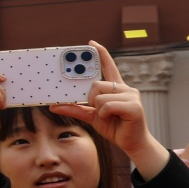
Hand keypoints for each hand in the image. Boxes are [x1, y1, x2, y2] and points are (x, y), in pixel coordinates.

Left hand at [50, 42, 168, 178]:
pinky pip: (107, 105)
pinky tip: (115, 119)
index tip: (91, 43)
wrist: (132, 144)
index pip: (109, 67)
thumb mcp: (91, 116)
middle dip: (92, 99)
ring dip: (99, 110)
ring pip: (100, 96)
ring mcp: (131, 96)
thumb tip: (54, 106)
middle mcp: (125, 88)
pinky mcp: (134, 106)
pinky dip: (105, 114)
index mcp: (116, 88)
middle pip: (96, 84)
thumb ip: (75, 109)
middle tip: (100, 110)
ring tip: (111, 117)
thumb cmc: (114, 127)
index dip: (101, 54)